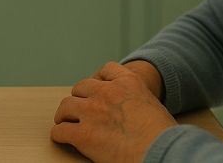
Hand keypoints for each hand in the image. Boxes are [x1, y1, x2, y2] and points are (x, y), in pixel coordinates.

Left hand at [51, 62, 178, 162]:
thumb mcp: (153, 105)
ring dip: (64, 114)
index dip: (99, 79)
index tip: (95, 88)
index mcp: (128, 82)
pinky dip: (59, 135)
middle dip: (79, 98)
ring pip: (66, 106)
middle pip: (81, 88)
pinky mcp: (83, 134)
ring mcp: (92, 111)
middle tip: (77, 108)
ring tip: (64, 121)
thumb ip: (137, 101)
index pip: (107, 70)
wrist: (161, 152)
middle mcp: (107, 92)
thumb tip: (132, 114)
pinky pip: (61, 131)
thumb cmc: (163, 135)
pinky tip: (62, 138)